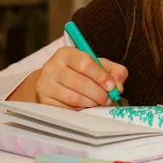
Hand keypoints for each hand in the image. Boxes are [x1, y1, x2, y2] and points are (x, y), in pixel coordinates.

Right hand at [7, 47, 127, 109]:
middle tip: (107, 99)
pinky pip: (66, 109)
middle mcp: (51, 66)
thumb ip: (114, 71)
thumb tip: (118, 86)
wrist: (54, 82)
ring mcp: (45, 84)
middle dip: (98, 93)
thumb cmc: (80, 72)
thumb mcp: (98, 66)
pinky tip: (85, 106)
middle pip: (79, 82)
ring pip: (73, 98)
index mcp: (65, 53)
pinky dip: (80, 109)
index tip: (112, 87)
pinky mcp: (44, 101)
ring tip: (99, 102)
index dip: (101, 76)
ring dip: (91, 103)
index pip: (84, 63)